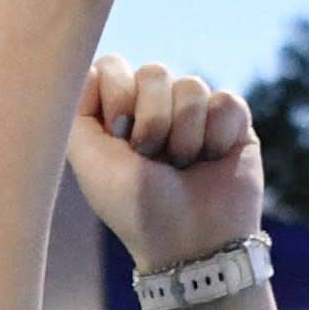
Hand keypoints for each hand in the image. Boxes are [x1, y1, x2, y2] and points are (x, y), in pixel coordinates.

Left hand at [69, 59, 264, 273]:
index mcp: (118, 112)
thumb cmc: (135, 207)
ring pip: (192, 85)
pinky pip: (226, 101)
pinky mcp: (232, 121)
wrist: (190, 243)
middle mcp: (156, 107)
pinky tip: (212, 161)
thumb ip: (76, 110)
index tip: (119, 136)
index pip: (114, 65)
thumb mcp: (89, 161)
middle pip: (154, 71)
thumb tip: (96, 68)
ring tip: (184, 167)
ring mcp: (195, 112)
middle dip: (152, 121)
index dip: (116, 96)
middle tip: (153, 160)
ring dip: (184, 136)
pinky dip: (216, 137)